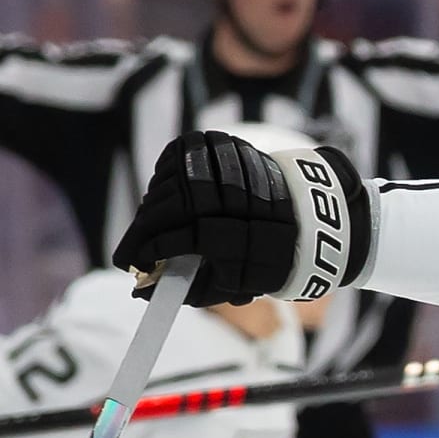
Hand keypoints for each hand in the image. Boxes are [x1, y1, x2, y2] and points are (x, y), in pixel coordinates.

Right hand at [112, 130, 366, 306]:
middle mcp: (221, 194)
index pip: (172, 240)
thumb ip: (193, 290)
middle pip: (162, 210)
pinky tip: (169, 199)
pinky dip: (167, 180)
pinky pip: (175, 162)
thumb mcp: (239, 283)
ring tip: (151, 229)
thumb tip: (145, 294)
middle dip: (142, 233)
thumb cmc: (271, 253)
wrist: (308, 214)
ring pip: (166, 186)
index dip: (147, 253)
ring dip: (154, 208)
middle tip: (131, 252)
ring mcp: (218, 165)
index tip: (132, 264)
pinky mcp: (217, 144)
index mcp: (227, 229)